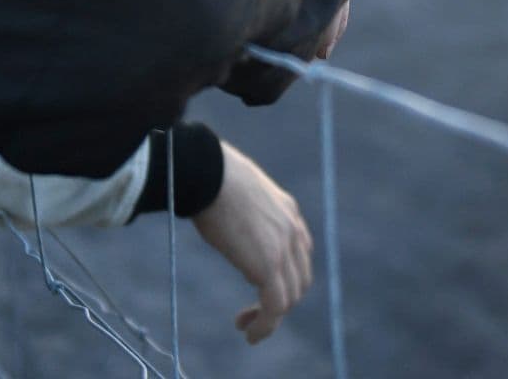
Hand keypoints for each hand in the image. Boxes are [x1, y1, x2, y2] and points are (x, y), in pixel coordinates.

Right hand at [193, 141, 312, 344]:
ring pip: (289, 298)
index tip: (260, 287)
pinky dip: (265, 326)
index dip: (285, 275)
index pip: (300, 253)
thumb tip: (222, 212)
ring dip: (271, 318)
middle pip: (299, 279)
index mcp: (288, 211)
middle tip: (254, 312)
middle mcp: (293, 230)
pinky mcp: (269, 266)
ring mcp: (284, 249)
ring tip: (248, 329)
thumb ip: (243, 210)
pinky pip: (275, 307)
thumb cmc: (209, 176)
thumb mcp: (237, 191)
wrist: (208, 173)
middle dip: (280, 300)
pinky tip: (250, 334)